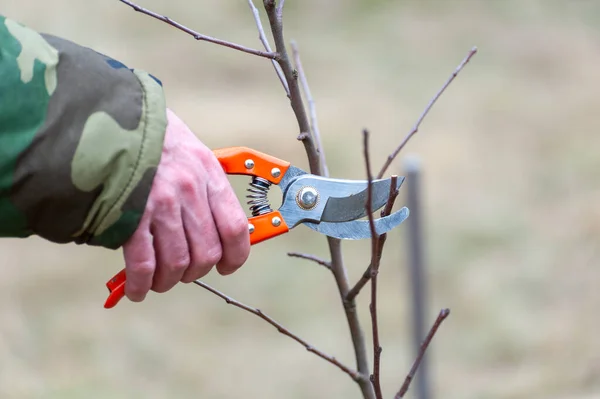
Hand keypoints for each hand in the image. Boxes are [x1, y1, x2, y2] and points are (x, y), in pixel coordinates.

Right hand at [121, 109, 250, 301]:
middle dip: (196, 272)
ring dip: (169, 281)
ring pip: (177, 264)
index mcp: (208, 174)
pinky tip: (137, 290)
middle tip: (184, 272)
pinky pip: (143, 264)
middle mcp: (189, 190)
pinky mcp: (129, 215)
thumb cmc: (152, 136)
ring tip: (161, 281)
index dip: (235, 256)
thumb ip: (205, 186)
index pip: (236, 228)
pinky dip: (141, 284)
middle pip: (207, 253)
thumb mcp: (191, 151)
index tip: (227, 266)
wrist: (108, 116)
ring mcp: (160, 204)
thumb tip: (213, 228)